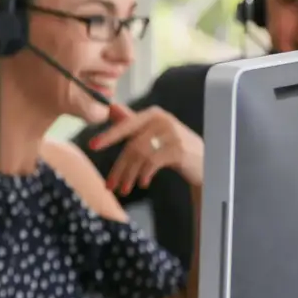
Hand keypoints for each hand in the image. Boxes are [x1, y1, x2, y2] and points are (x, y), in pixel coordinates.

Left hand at [88, 102, 204, 190]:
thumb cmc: (175, 148)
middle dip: (119, 167)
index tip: (92, 146)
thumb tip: (111, 108)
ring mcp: (171, 133)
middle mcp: (162, 120)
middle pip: (132, 144)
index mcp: (153, 114)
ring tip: (123, 189)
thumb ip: (133, 122)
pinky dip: (144, 174)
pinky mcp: (178, 149)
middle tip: (109, 185)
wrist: (206, 163)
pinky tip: (142, 183)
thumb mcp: (153, 133)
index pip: (126, 124)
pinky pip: (153, 162)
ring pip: (140, 155)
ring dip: (129, 175)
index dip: (108, 135)